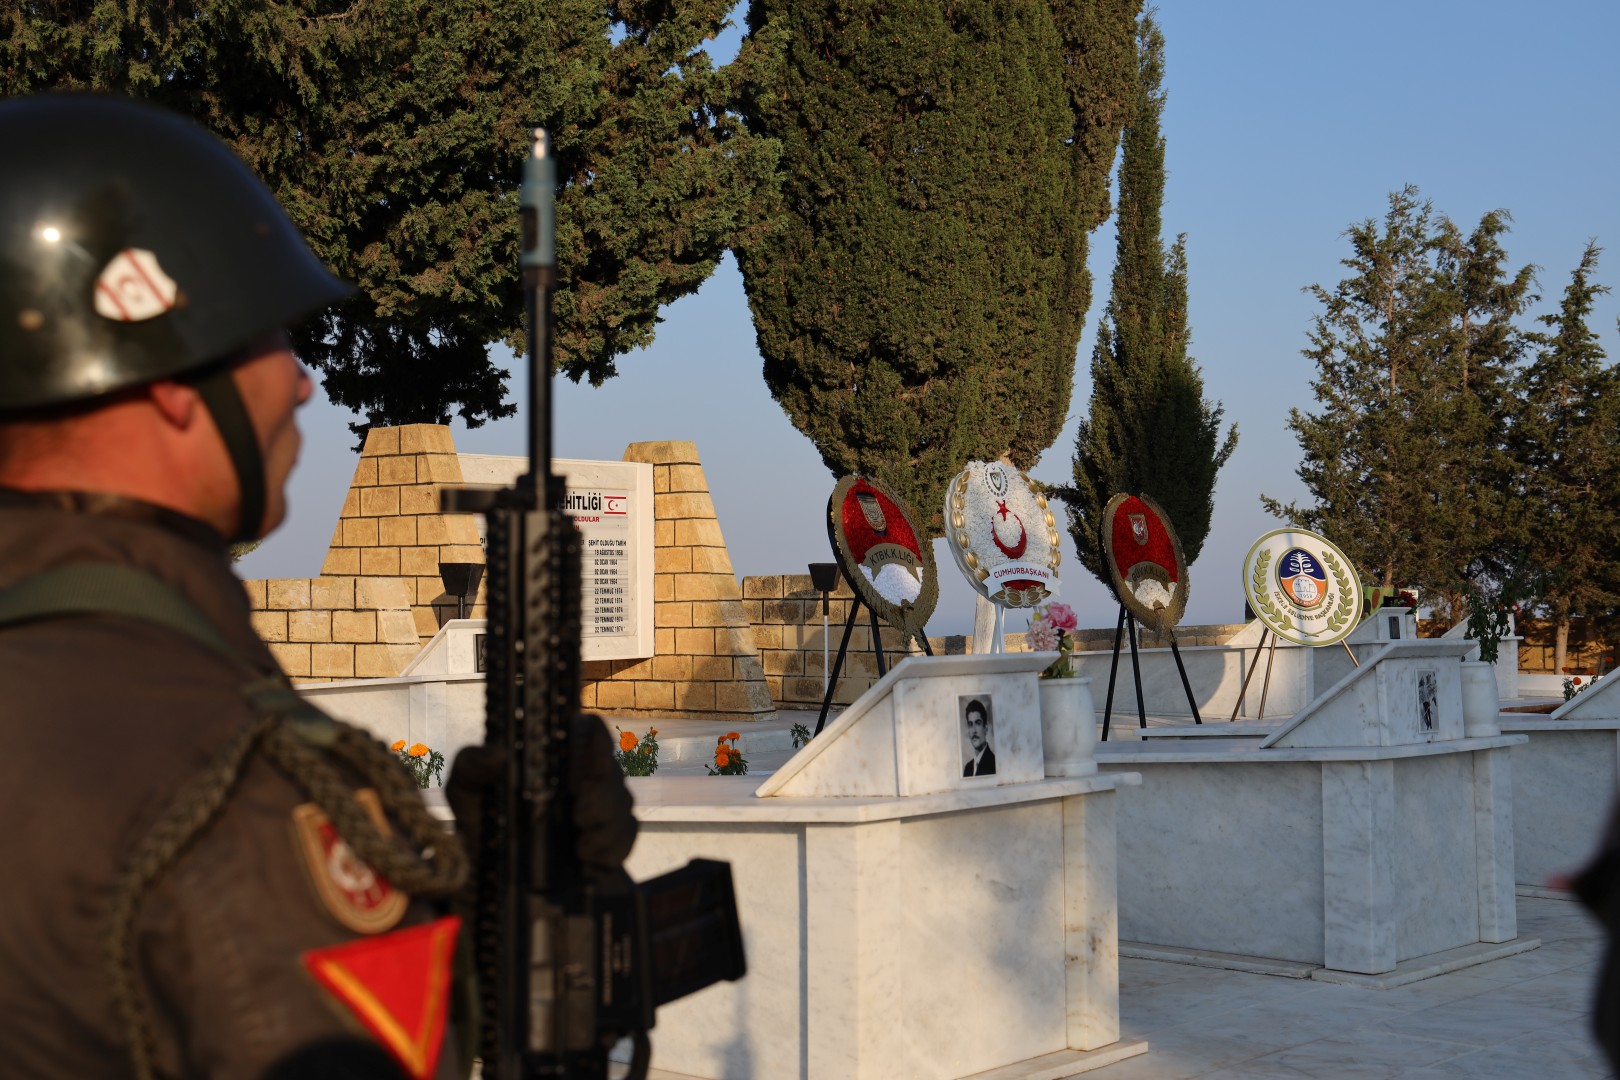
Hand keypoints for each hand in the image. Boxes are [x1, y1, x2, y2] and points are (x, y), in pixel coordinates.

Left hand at [444, 715, 636, 877]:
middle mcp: (583, 773)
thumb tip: (497, 753)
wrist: (504, 885)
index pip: (588, 729)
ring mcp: (604, 804)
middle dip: (600, 796)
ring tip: (578, 845)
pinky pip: (627, 835)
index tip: (585, 761)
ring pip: (622, 804)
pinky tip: (588, 859)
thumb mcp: (467, 795)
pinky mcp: (616, 835)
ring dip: (602, 828)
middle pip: (611, 769)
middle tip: (577, 817)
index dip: (595, 737)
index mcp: (554, 755)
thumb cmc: (486, 825)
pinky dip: (610, 850)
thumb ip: (472, 767)